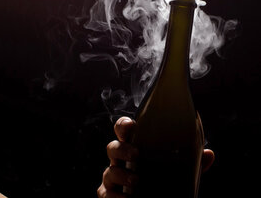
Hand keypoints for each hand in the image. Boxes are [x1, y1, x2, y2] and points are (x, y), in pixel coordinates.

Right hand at [97, 117, 215, 197]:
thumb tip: (209, 153)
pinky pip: (106, 194)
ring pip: (109, 171)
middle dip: (122, 149)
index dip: (123, 126)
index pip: (123, 131)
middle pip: (112, 148)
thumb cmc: (159, 186)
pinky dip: (115, 196)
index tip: (131, 125)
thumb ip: (190, 164)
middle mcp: (119, 162)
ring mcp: (112, 179)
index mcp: (133, 149)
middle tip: (136, 154)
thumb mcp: (176, 174)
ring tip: (136, 181)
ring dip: (121, 174)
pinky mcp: (108, 195)